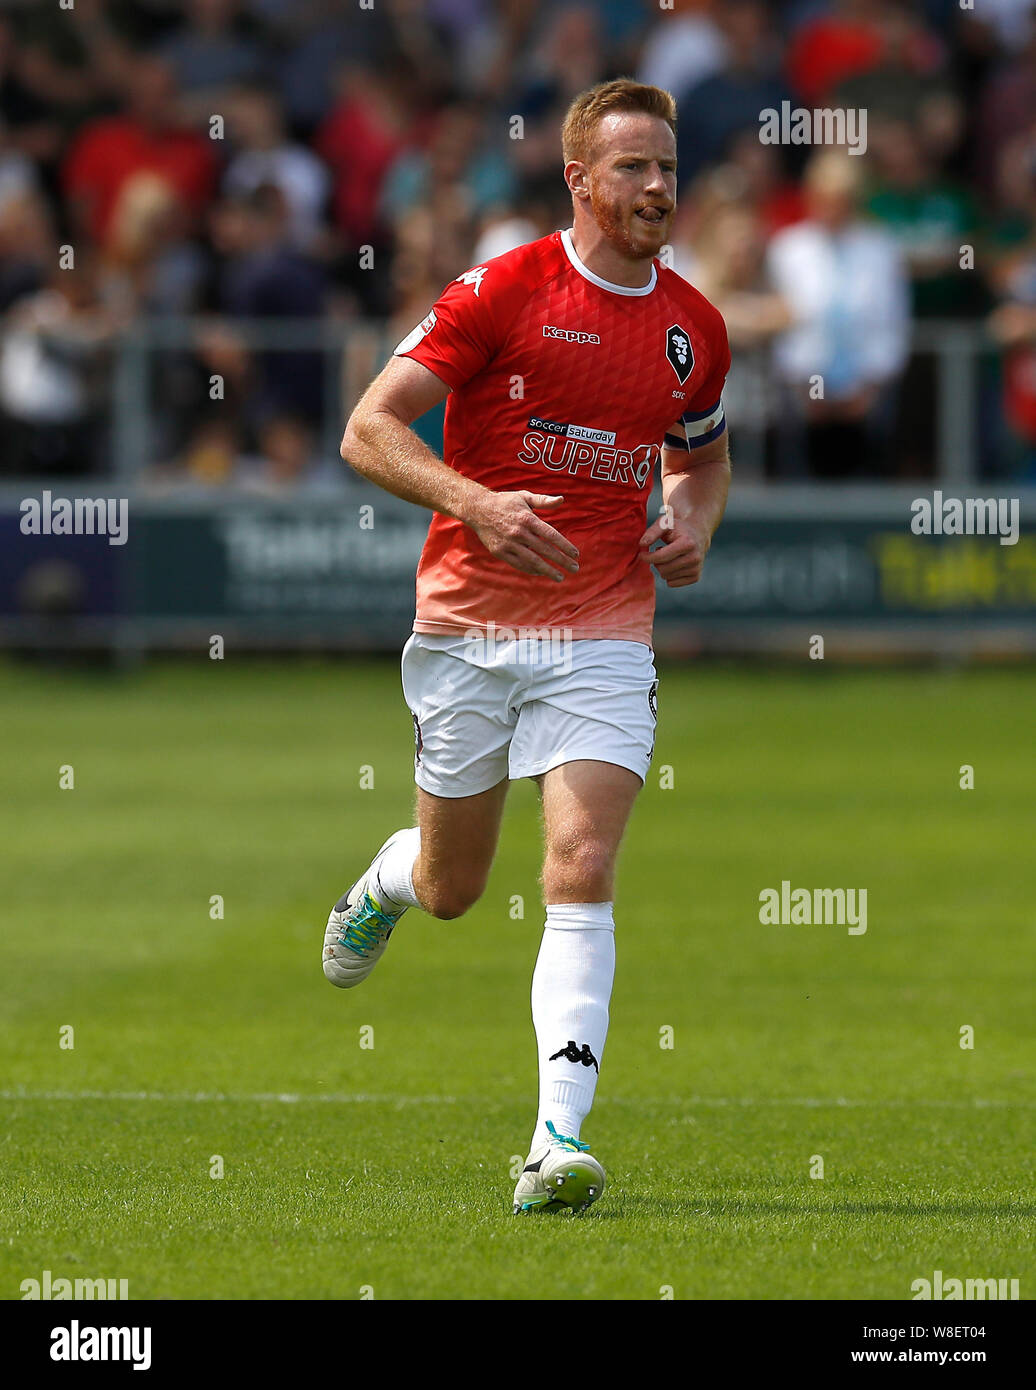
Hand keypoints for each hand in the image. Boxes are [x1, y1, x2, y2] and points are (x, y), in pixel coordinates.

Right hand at [465, 490, 579, 580]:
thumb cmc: (505, 502)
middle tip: (574, 568)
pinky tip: (541, 573)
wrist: (478, 509)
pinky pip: (519, 564)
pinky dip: (531, 570)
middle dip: (562, 561)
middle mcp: (519, 532)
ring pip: (533, 561)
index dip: (565, 546)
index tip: (576, 554)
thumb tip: (562, 500)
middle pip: (545, 550)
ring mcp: (508, 544)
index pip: (551, 535)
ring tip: (560, 576)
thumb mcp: (524, 496)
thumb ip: (543, 500)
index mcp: (527, 518)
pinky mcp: (500, 552)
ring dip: (548, 570)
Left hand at [639, 511, 709, 587]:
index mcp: (687, 543)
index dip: (647, 557)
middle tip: (660, 552)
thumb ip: (652, 532)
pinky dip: (668, 575)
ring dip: (663, 568)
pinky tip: (673, 564)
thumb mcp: (665, 524)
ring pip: (666, 577)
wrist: (697, 535)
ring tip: (669, 556)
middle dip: (656, 562)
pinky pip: (672, 583)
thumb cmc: (678, 528)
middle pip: (663, 569)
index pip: (661, 557)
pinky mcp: (695, 577)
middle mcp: (694, 557)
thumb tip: (642, 544)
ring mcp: (696, 568)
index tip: (641, 554)